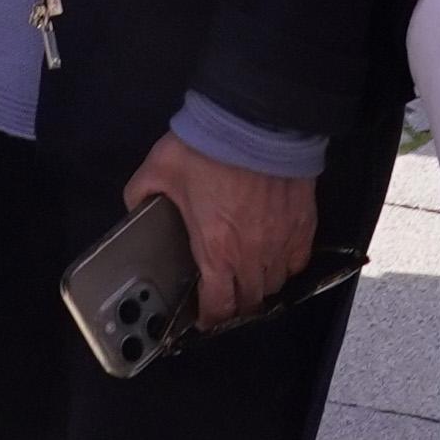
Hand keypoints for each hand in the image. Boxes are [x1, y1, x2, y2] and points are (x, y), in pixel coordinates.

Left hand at [126, 135, 318, 330]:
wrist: (255, 120)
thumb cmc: (209, 146)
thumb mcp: (158, 168)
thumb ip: (141, 193)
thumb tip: (135, 207)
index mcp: (215, 249)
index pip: (218, 305)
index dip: (210, 319)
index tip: (204, 318)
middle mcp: (252, 254)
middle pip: (249, 301)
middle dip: (234, 305)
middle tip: (223, 296)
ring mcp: (282, 241)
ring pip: (275, 283)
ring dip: (259, 286)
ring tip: (247, 277)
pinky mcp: (304, 224)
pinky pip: (298, 260)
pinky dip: (286, 264)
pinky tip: (275, 256)